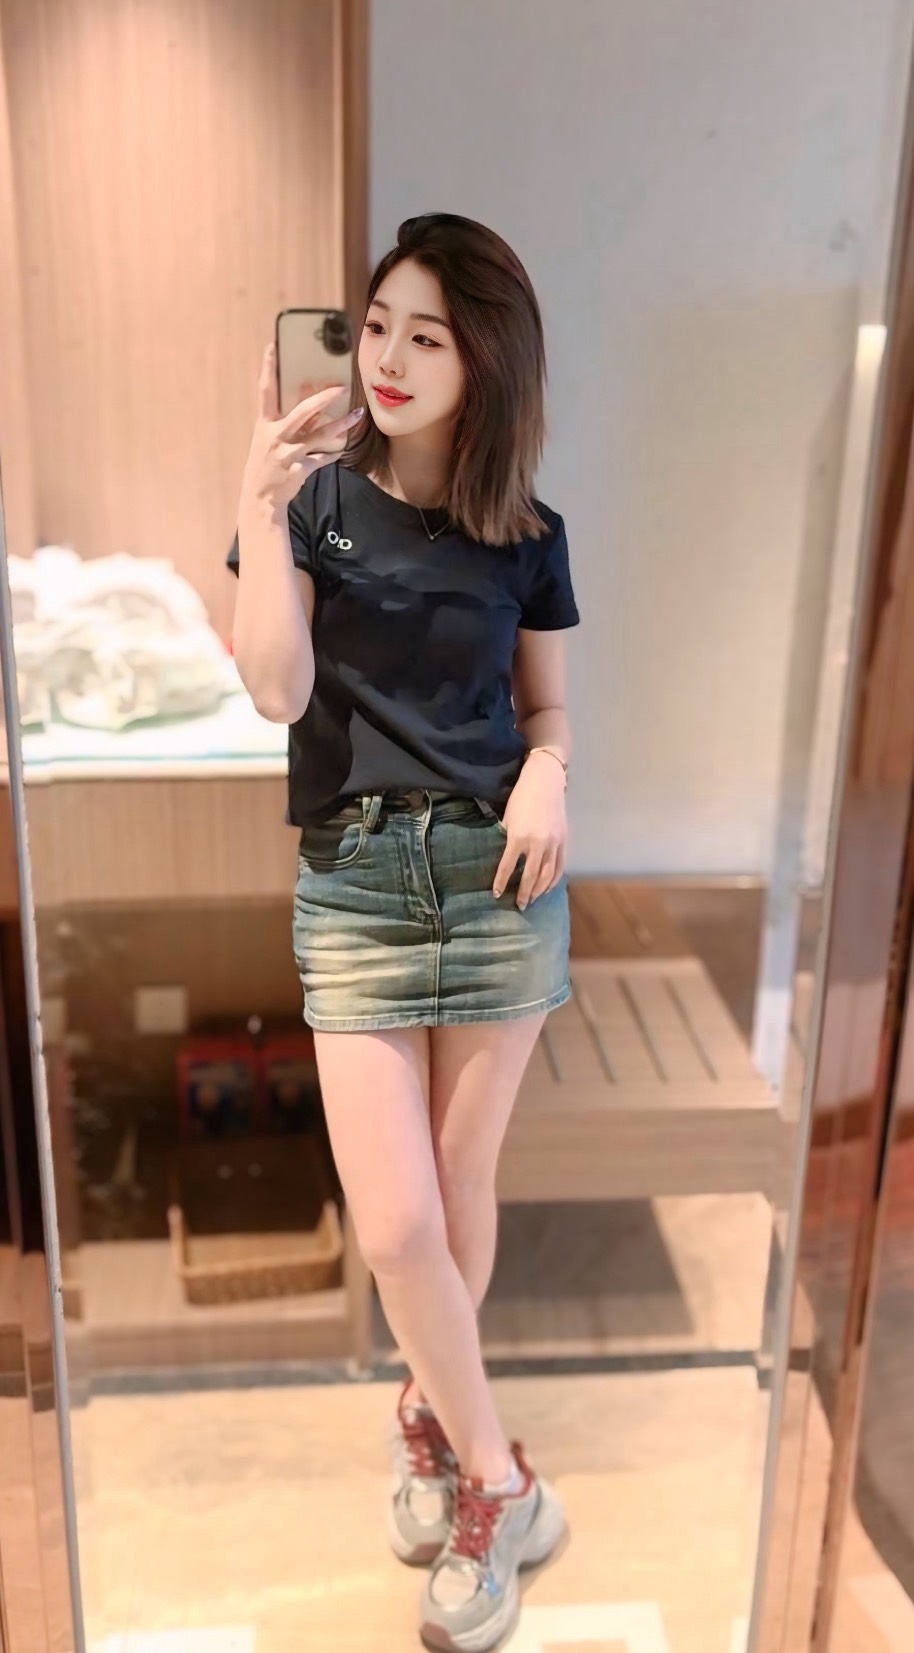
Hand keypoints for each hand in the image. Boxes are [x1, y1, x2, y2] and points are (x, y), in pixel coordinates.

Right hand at [239, 342, 363, 513]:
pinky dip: (334, 454)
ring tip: (358, 416)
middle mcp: (276, 435)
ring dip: (342, 425)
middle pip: (302, 412)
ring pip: (320, 435)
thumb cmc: (266, 462)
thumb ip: (286, 421)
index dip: (268, 368)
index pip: (265, 391)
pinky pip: (323, 459)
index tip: (272, 347)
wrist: (260, 496)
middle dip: (323, 398)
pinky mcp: (299, 469)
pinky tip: (343, 450)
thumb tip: (311, 401)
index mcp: (265, 423)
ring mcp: (288, 453)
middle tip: (340, 387)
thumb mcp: (268, 439)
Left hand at [493, 754, 566, 909]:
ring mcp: (553, 843)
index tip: (496, 894)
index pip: (508, 867)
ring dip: (539, 890)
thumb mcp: (508, 818)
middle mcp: (538, 844)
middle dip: (524, 893)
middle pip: (531, 876)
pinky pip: (559, 866)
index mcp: (519, 838)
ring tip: (532, 900)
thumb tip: (504, 858)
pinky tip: (547, 888)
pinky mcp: (563, 841)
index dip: (501, 882)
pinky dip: (554, 880)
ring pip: (548, 875)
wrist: (545, 782)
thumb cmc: (521, 798)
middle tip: (519, 906)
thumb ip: (507, 839)